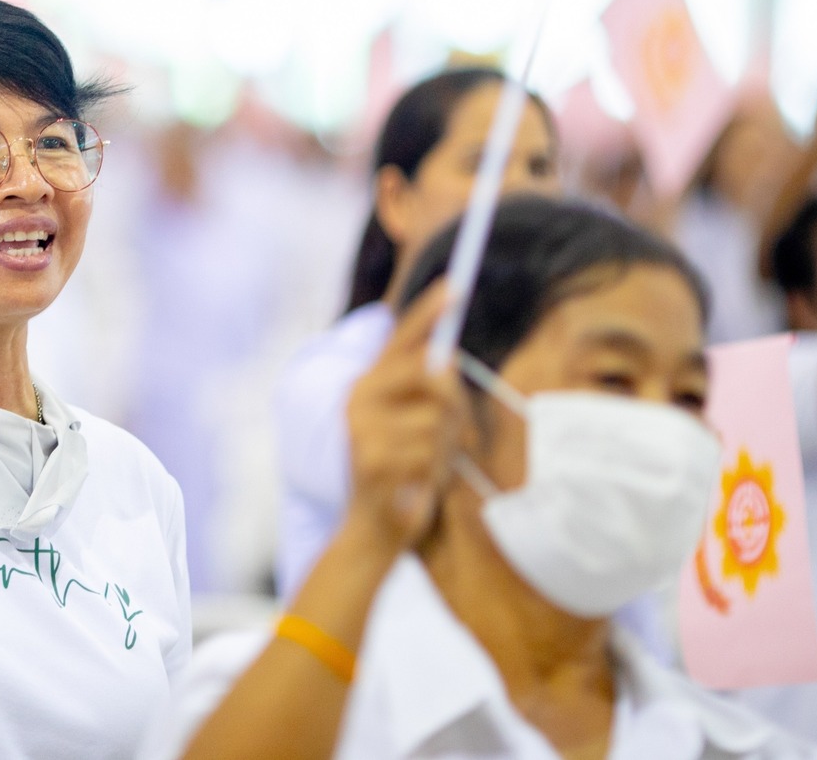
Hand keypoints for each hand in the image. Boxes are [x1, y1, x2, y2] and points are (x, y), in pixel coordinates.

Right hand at [341, 287, 464, 555]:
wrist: (372, 529)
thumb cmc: (405, 471)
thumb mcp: (423, 425)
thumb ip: (431, 393)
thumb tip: (444, 360)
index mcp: (369, 383)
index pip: (403, 339)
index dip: (430, 312)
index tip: (456, 287)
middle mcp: (360, 397)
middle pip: (429, 371)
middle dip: (452, 400)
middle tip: (453, 428)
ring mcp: (362, 427)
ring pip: (437, 419)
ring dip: (444, 446)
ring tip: (425, 467)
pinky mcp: (371, 458)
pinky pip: (428, 453)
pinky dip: (433, 472)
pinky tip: (414, 484)